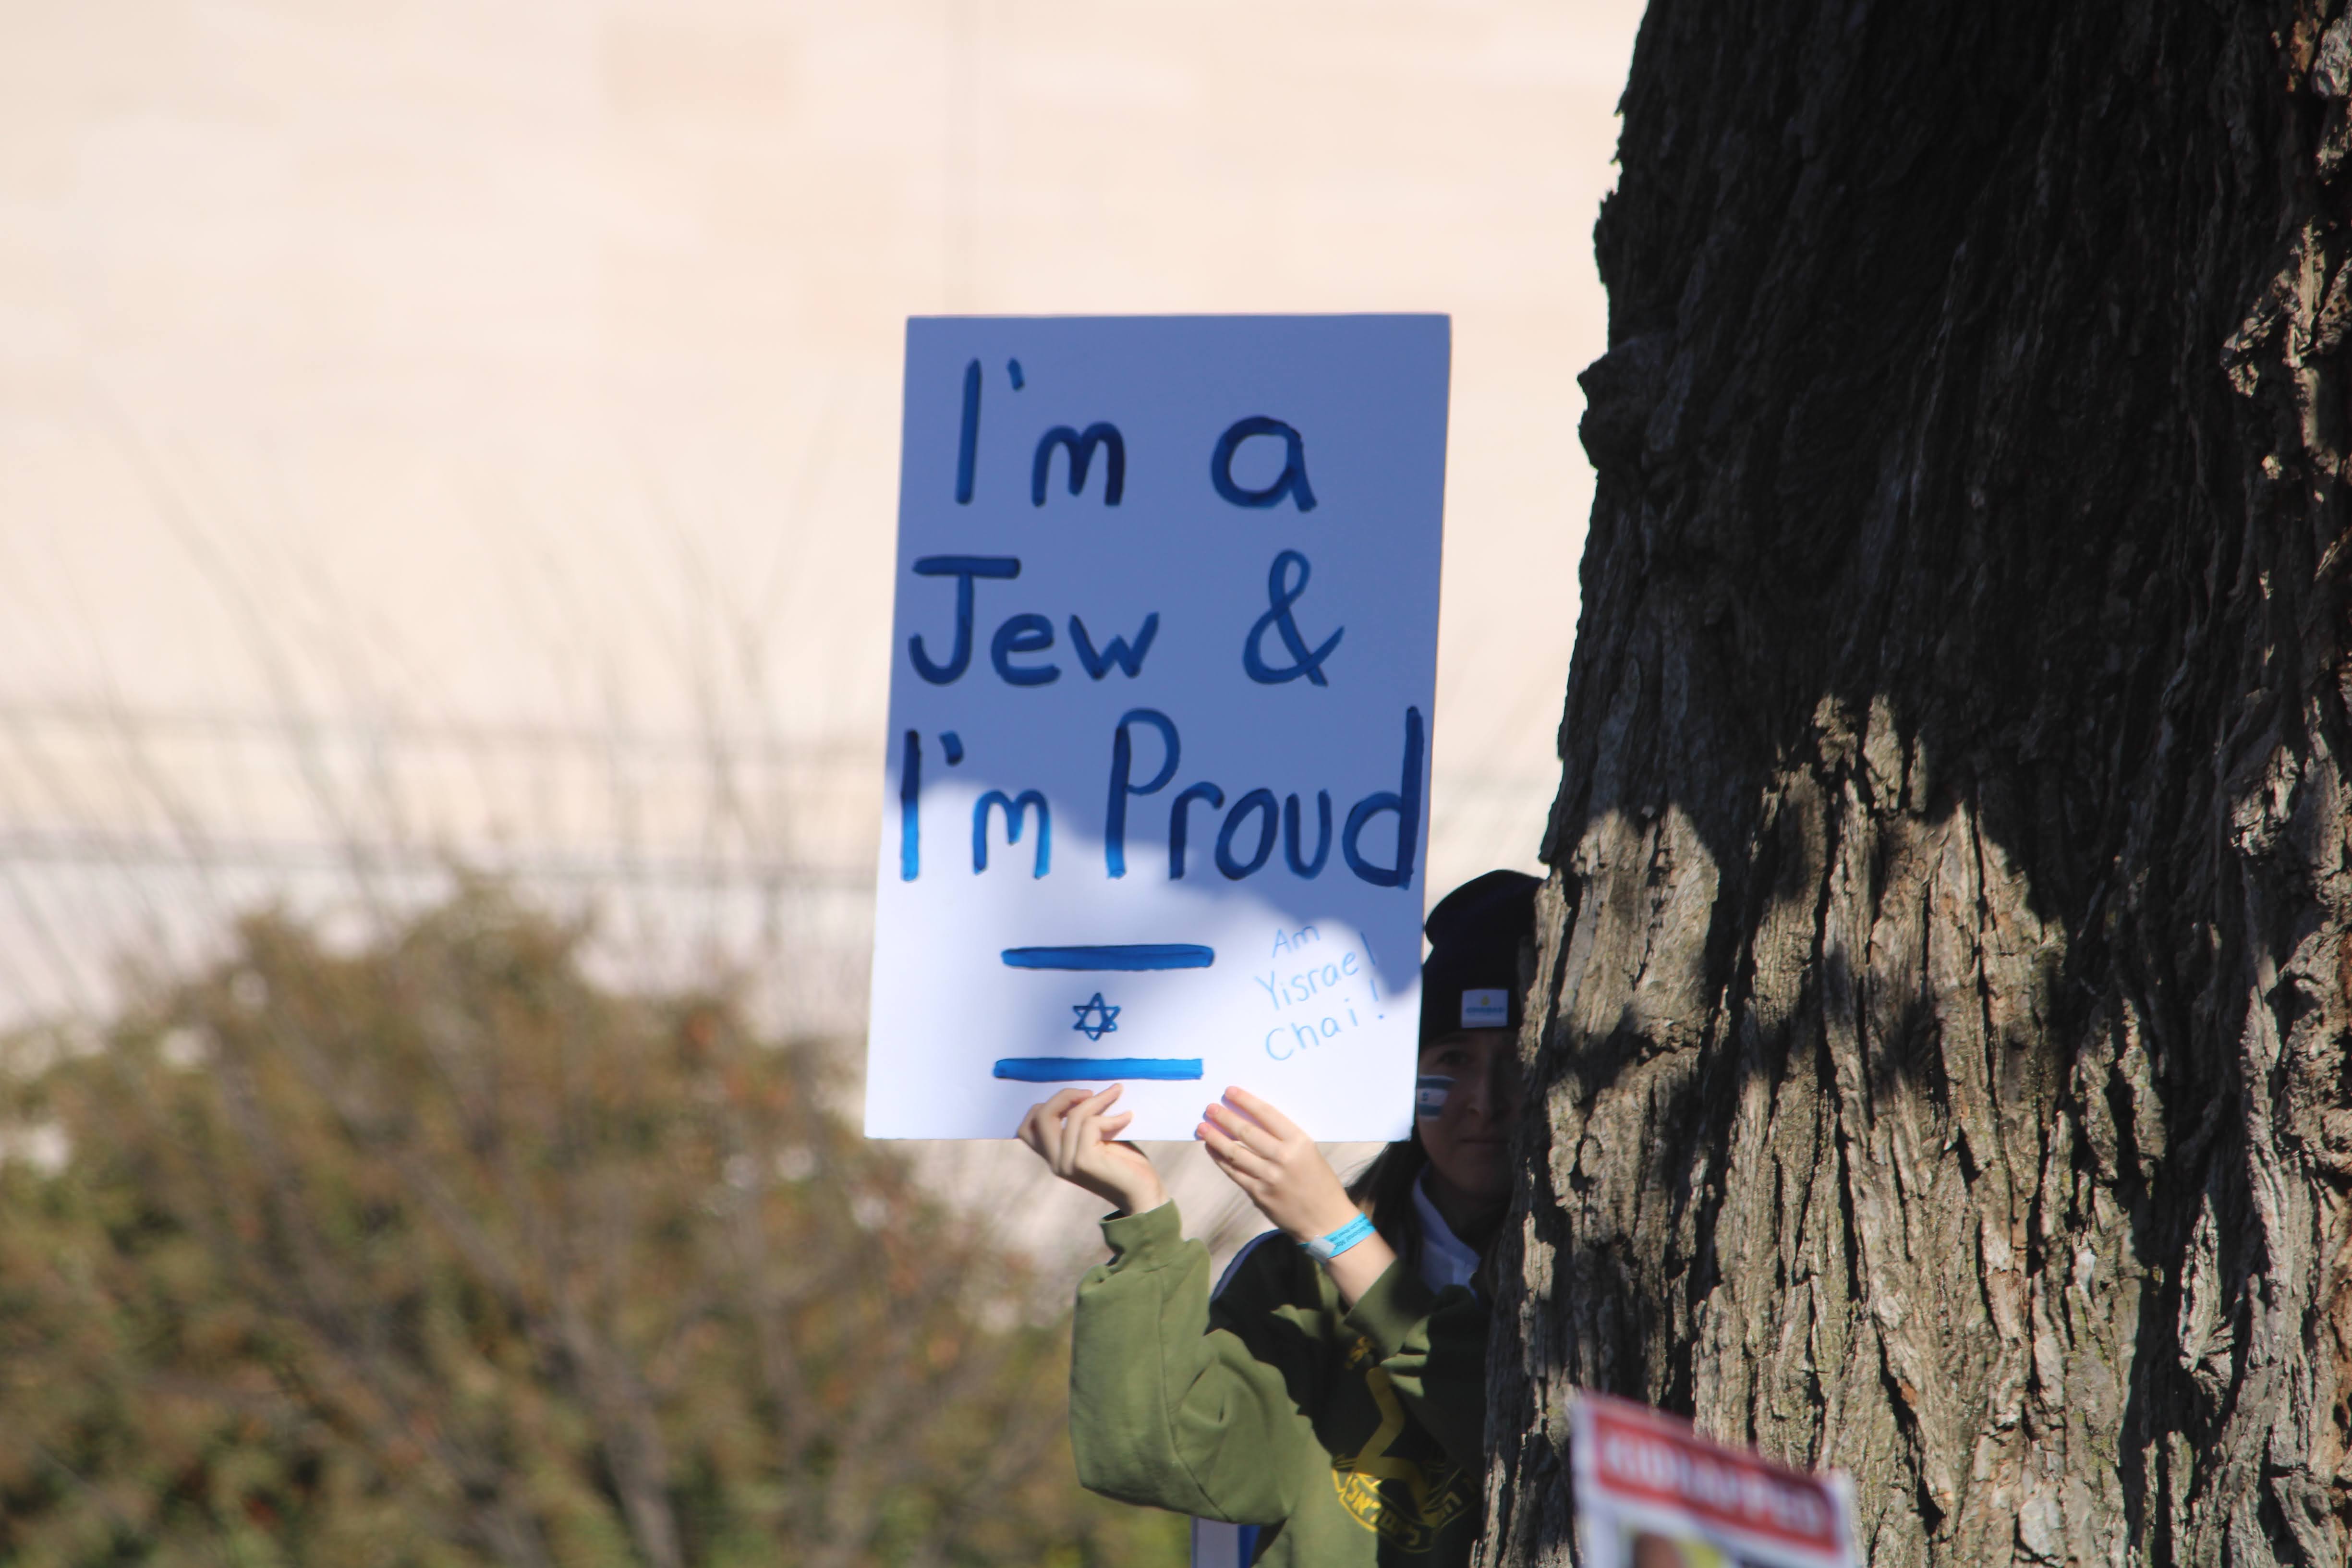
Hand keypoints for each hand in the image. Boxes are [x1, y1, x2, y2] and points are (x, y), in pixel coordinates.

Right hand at [1016, 1085, 1170, 1216]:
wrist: (1142, 1194)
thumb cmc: (1123, 1163)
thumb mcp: (1096, 1138)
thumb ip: (1081, 1122)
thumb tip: (1083, 1090)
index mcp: (1054, 1157)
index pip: (1026, 1129)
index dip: (1043, 1105)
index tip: (1073, 1098)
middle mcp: (1055, 1162)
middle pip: (1041, 1117)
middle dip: (1064, 1096)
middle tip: (1089, 1091)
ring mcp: (1067, 1164)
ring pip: (1072, 1116)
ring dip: (1096, 1100)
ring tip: (1116, 1094)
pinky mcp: (1083, 1161)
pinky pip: (1091, 1124)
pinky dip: (1111, 1116)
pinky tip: (1127, 1117)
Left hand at [1197, 1087, 1358, 1242]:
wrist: (1326, 1222)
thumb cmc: (1320, 1183)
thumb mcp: (1309, 1153)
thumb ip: (1284, 1139)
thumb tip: (1252, 1122)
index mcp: (1299, 1142)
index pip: (1267, 1115)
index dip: (1246, 1101)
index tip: (1230, 1092)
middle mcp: (1283, 1157)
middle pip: (1246, 1132)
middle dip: (1224, 1117)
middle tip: (1209, 1108)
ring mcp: (1269, 1177)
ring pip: (1235, 1152)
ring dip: (1215, 1138)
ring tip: (1202, 1127)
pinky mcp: (1258, 1194)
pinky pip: (1234, 1173)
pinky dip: (1220, 1159)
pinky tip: (1211, 1149)